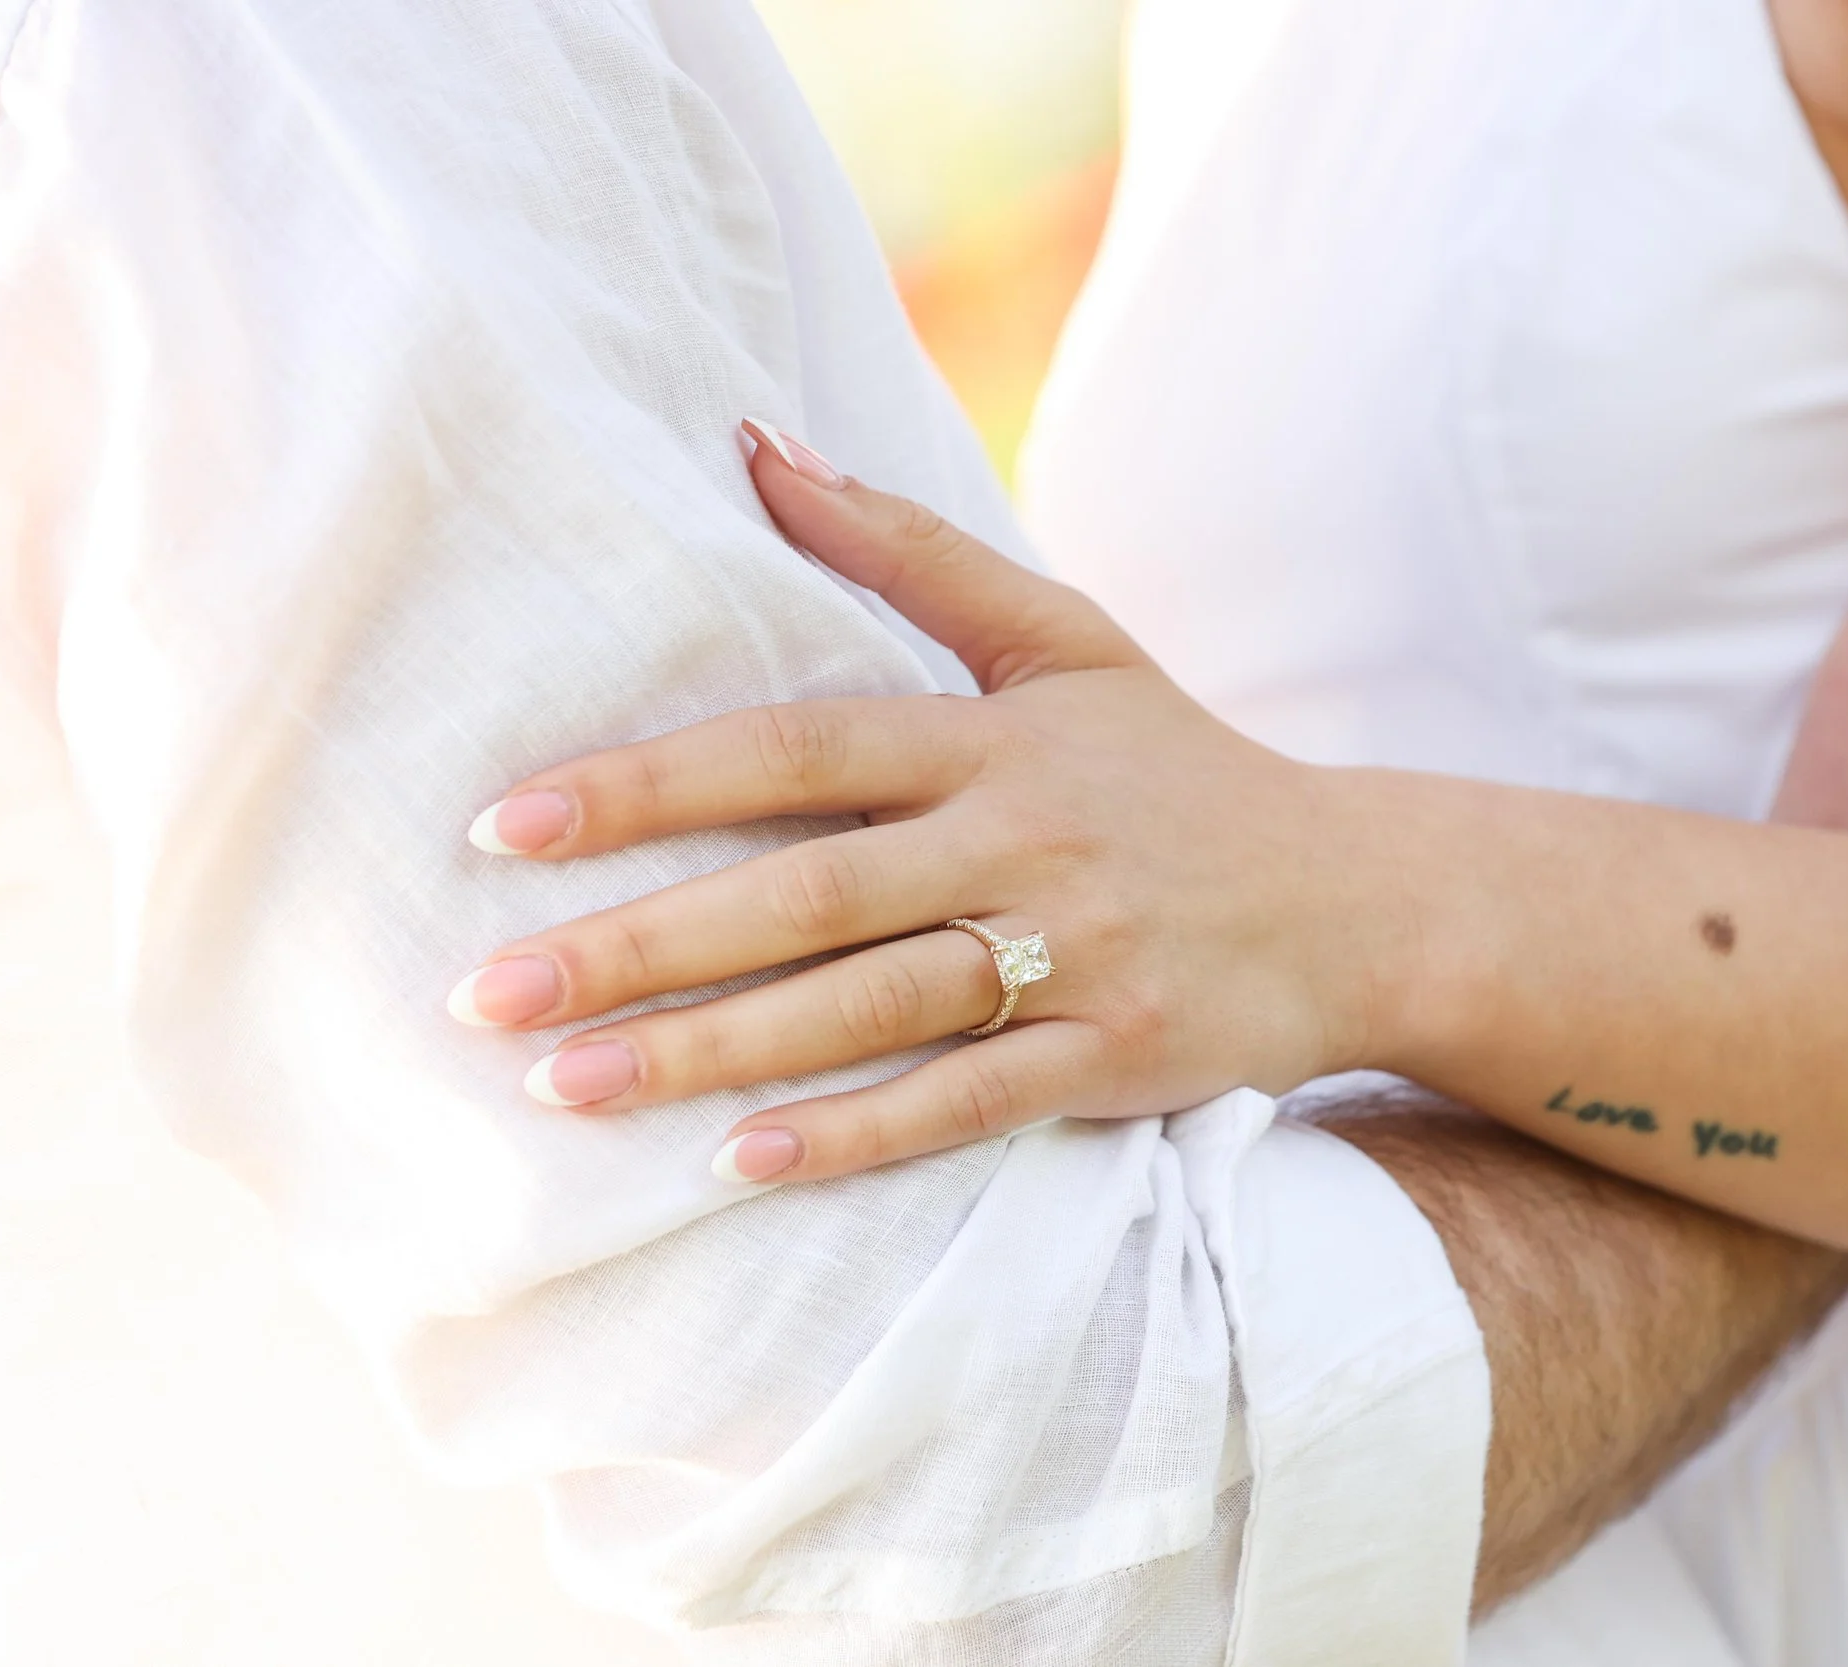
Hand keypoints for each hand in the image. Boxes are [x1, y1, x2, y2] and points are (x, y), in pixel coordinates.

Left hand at [447, 422, 1384, 1182]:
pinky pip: (969, 1102)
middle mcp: (1026, 841)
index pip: (794, 750)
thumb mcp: (1067, 638)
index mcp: (995, 736)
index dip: (647, 785)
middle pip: (804, 894)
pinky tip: (741, 1165)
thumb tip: (753, 443)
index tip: (503, 829)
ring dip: (711, 1054)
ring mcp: (1075, 955)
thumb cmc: (1182, 767)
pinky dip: (858, 1135)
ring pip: (868, 1009)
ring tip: (564, 1090)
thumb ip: (909, 550)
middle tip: (483, 995)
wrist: (1363, 901)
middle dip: (636, 945)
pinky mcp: (1115, 1056)